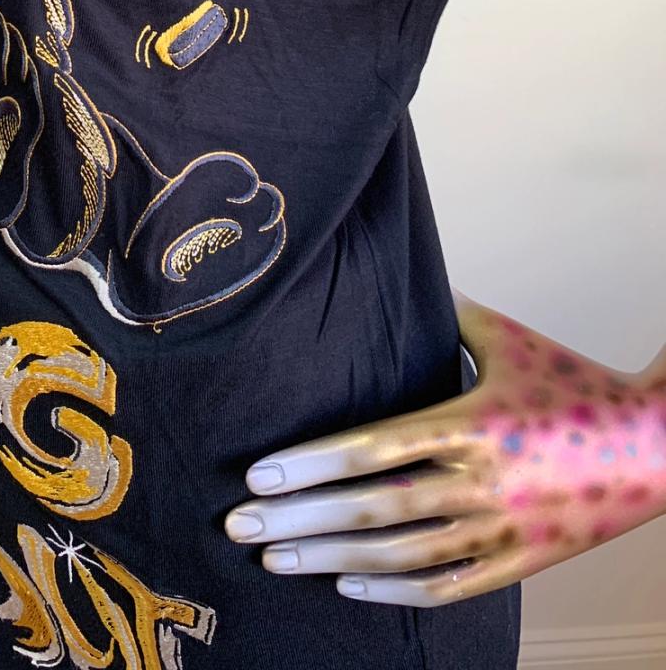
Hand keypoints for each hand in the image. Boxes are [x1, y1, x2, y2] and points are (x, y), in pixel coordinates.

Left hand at [224, 289, 665, 606]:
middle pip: (372, 510)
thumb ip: (446, 312)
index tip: (258, 475)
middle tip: (238, 525)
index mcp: (472, 423)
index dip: (311, 465)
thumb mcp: (508, 338)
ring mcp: (502, 530)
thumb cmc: (576, 382)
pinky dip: (394, 591)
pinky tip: (347, 585)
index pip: (374, 449)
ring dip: (330, 560)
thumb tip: (397, 271)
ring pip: (400, 556)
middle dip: (298, 521)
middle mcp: (483, 482)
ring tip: (275, 560)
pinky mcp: (522, 564)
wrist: (659, 445)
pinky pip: (447, 585)